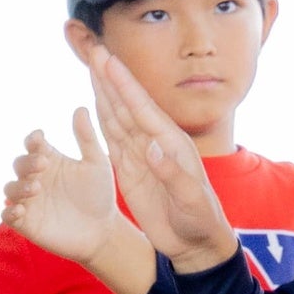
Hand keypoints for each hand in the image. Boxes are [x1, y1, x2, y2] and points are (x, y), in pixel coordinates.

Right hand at [2, 112, 153, 293]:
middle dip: (27, 162)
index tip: (40, 138)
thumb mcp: (96, 164)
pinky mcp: (26, 223)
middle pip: (19, 164)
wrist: (104, 232)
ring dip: (19, 186)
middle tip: (43, 165)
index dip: (33, 139)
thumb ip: (86, 138)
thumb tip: (81, 108)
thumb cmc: (101, 196)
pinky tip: (22, 210)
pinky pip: (8, 215)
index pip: (33, 144)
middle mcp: (36, 178)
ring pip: (10, 188)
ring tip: (36, 189)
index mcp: (50, 160)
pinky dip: (10, 211)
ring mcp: (29, 201)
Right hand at [80, 51, 235, 272]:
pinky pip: (113, 137)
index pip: (142, 108)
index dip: (124, 84)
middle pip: (127, 104)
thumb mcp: (191, 201)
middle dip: (111, 78)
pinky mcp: (131, 168)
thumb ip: (172, 174)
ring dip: (105, 91)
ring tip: (93, 66)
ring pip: (118, 116)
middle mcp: (155, 142)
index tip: (108, 61)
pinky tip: (95, 101)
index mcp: (171, 144)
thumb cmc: (200, 221)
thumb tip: (151, 147)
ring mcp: (142, 153)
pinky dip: (102, 116)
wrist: (196, 242)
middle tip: (96, 50)